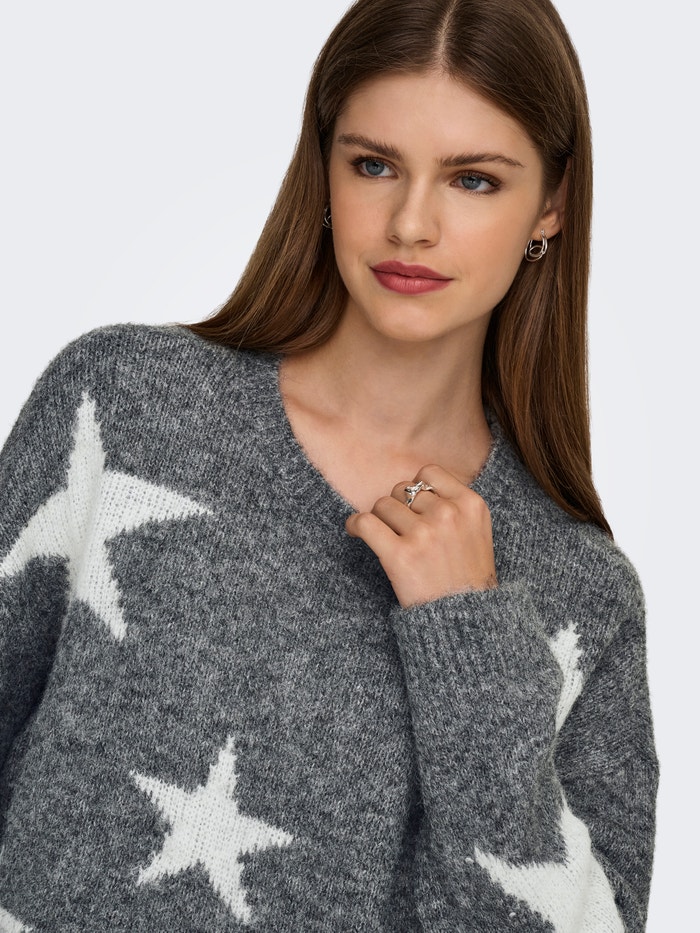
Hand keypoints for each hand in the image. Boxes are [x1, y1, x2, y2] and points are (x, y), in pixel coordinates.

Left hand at [345, 464, 496, 607]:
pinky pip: (365, 522)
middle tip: (400, 531)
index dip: (416, 488)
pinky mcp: (400, 555)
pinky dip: (354, 525)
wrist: (464, 621)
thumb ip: (454, 505)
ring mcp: (424, 534)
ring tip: (384, 538)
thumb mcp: (477, 532)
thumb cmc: (467, 579)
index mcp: (471, 505)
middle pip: (402, 489)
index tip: (411, 506)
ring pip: (382, 505)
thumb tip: (413, 486)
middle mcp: (448, 514)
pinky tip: (355, 532)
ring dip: (379, 519)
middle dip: (398, 507)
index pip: (429, 472)